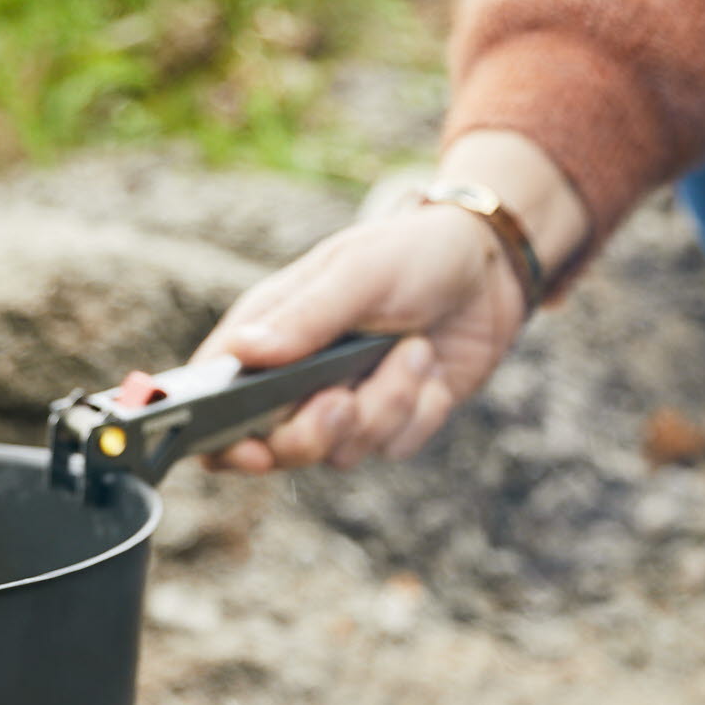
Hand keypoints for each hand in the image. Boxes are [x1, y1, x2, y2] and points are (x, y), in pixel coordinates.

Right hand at [194, 131, 588, 471]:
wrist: (490, 267)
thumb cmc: (411, 253)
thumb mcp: (357, 271)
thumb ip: (304, 316)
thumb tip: (245, 352)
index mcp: (268, 334)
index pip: (213, 400)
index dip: (218, 439)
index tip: (249, 448)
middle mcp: (296, 379)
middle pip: (277, 447)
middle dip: (315, 432)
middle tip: (343, 400)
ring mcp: (344, 405)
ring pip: (344, 451)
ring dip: (387, 404)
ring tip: (413, 348)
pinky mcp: (391, 422)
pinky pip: (395, 446)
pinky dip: (420, 412)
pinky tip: (431, 367)